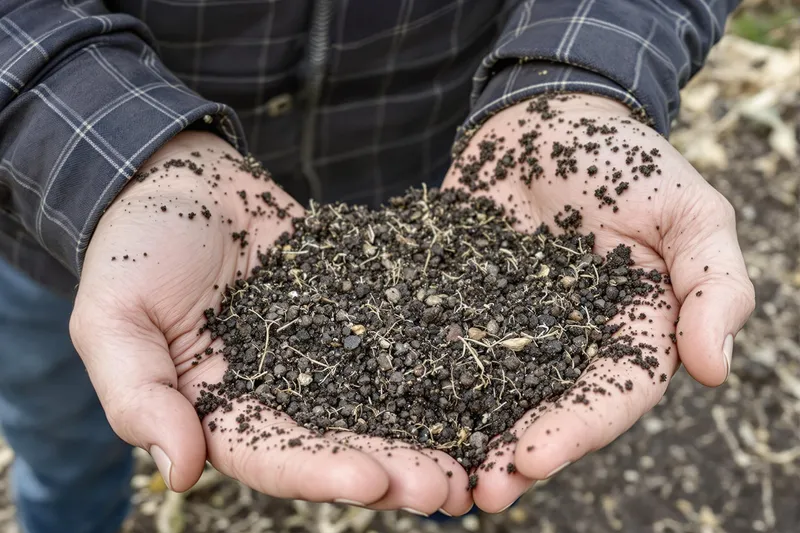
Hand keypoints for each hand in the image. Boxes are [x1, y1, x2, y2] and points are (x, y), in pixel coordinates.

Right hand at [69, 132, 472, 515]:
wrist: (184, 181)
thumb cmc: (135, 247)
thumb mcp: (113, 319)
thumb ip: (139, 395)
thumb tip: (178, 473)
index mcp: (223, 409)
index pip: (274, 456)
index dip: (321, 472)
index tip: (372, 480)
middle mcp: (282, 393)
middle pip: (342, 442)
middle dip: (394, 468)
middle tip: (449, 487)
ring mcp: (324, 352)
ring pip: (381, 401)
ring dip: (427, 430)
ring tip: (478, 453)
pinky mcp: (356, 310)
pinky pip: (399, 337)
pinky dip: (436, 359)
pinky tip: (481, 374)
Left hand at [442, 94, 754, 511]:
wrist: (548, 117)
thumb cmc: (627, 160)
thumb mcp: (691, 213)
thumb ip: (714, 286)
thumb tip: (714, 371)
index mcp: (628, 336)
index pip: (610, 395)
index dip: (577, 429)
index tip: (536, 456)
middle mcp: (566, 344)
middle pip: (544, 410)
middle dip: (515, 453)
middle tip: (481, 492)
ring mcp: (507, 327)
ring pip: (488, 392)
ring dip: (464, 437)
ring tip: (436, 479)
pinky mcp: (457, 303)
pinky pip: (436, 342)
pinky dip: (416, 377)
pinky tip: (387, 411)